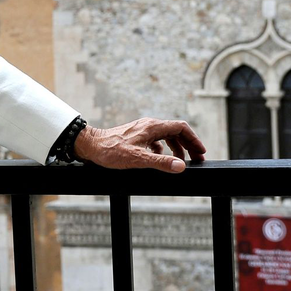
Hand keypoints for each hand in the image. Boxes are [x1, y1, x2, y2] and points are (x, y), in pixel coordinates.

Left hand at [74, 117, 205, 173]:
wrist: (90, 146)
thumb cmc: (110, 151)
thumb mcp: (138, 159)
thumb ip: (160, 162)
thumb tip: (181, 165)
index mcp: (152, 127)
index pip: (181, 127)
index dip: (194, 139)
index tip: (201, 153)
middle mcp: (148, 125)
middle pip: (175, 131)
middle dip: (188, 145)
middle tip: (196, 159)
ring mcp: (141, 130)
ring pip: (165, 136)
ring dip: (176, 148)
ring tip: (181, 162)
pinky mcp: (135, 136)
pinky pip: (155, 141)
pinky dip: (162, 150)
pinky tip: (160, 160)